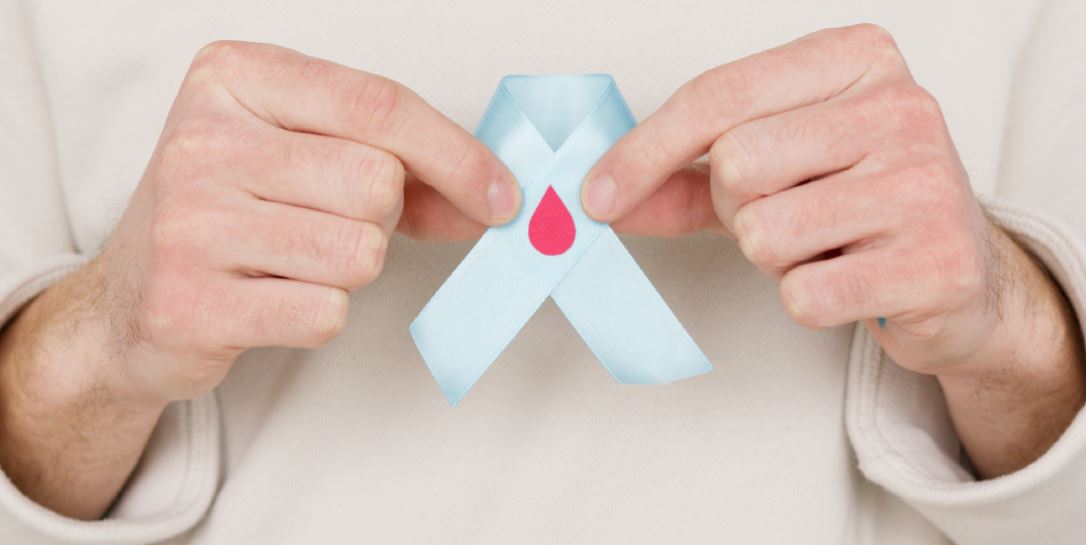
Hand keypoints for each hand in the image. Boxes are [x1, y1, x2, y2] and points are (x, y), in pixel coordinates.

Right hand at [80, 41, 521, 401]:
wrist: (130, 299)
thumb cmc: (232, 213)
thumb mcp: (304, 156)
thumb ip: (401, 166)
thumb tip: (494, 198)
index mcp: (234, 77)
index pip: (379, 105)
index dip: (457, 156)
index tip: (500, 195)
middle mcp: (202, 140)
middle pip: (377, 183)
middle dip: (381, 218)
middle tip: (329, 222)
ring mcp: (189, 223)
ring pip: (359, 252)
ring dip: (349, 269)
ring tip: (293, 260)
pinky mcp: (190, 303)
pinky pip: (325, 312)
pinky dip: (320, 315)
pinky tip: (271, 298)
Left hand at [581, 24, 1085, 475]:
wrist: (959, 274)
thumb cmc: (855, 204)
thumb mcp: (770, 169)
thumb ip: (683, 179)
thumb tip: (599, 199)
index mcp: (856, 58)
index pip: (717, 97)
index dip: (643, 152)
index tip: (596, 194)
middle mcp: (900, 107)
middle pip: (736, 166)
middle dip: (737, 209)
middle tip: (788, 214)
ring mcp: (926, 183)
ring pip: (764, 235)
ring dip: (774, 259)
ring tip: (825, 246)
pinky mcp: (937, 263)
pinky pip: (805, 295)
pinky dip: (809, 299)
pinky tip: (852, 280)